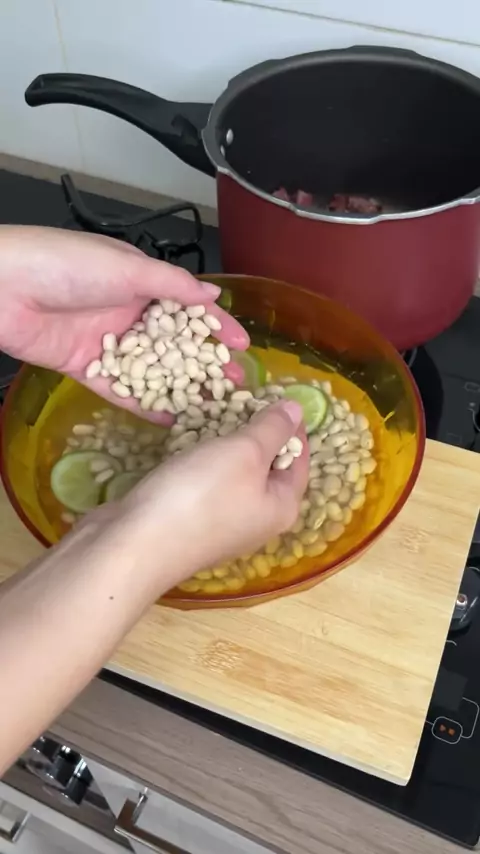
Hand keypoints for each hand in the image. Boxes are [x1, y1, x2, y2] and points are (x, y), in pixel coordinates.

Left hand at [0, 226, 248, 419]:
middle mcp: (126, 313)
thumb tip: (211, 293)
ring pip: (151, 370)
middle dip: (204, 363)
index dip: (216, 326)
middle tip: (233, 384)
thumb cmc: (64, 263)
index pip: (188, 308)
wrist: (4, 286)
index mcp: (140, 282)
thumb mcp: (127, 267)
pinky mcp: (85, 367)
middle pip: (174, 344)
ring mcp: (107, 343)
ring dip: (180, 386)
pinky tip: (168, 419)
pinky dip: (142, 404)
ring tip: (210, 406)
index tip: (242, 345)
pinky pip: (119, 390)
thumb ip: (172, 284)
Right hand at [115, 400, 308, 584]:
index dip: (293, 426)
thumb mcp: (244, 451)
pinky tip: (189, 444)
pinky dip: (202, 462)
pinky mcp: (189, 525)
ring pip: (234, 476)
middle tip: (243, 399)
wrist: (134, 544)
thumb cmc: (200, 495)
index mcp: (282, 507)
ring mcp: (221, 526)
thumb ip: (272, 428)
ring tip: (216, 413)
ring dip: (226, 446)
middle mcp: (257, 522)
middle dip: (258, 434)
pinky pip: (205, 486)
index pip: (300, 459)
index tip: (277, 394)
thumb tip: (296, 409)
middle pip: (267, 469)